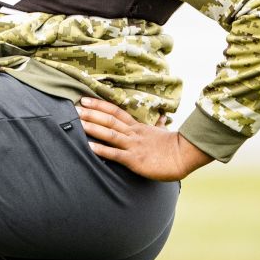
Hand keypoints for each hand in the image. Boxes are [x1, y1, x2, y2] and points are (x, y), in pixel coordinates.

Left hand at [76, 97, 212, 181]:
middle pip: (109, 120)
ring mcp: (133, 145)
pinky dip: (102, 150)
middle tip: (75, 107)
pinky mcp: (135, 160)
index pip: (116, 112)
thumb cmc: (173, 146)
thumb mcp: (162, 132)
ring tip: (78, 123)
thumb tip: (161, 116)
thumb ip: (157, 124)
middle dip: (91, 113)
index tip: (85, 99)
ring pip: (110, 134)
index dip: (100, 105)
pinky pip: (116, 154)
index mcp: (138, 127)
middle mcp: (133, 133)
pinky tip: (90, 147)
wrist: (184, 155)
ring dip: (93, 128)